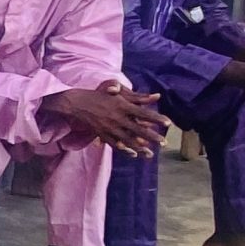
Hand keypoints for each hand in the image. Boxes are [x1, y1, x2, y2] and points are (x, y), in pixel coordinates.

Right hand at [40, 85, 165, 156]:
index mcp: (122, 106)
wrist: (76, 103)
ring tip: (151, 154)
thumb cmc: (98, 95)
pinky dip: (125, 150)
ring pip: (128, 140)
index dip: (156, 118)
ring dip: (141, 147)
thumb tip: (156, 96)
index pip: (143, 113)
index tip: (168, 123)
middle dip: (152, 137)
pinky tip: (133, 154)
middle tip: (164, 143)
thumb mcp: (116, 91)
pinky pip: (115, 144)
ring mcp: (109, 127)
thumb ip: (136, 95)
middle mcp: (117, 118)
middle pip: (138, 129)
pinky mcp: (102, 133)